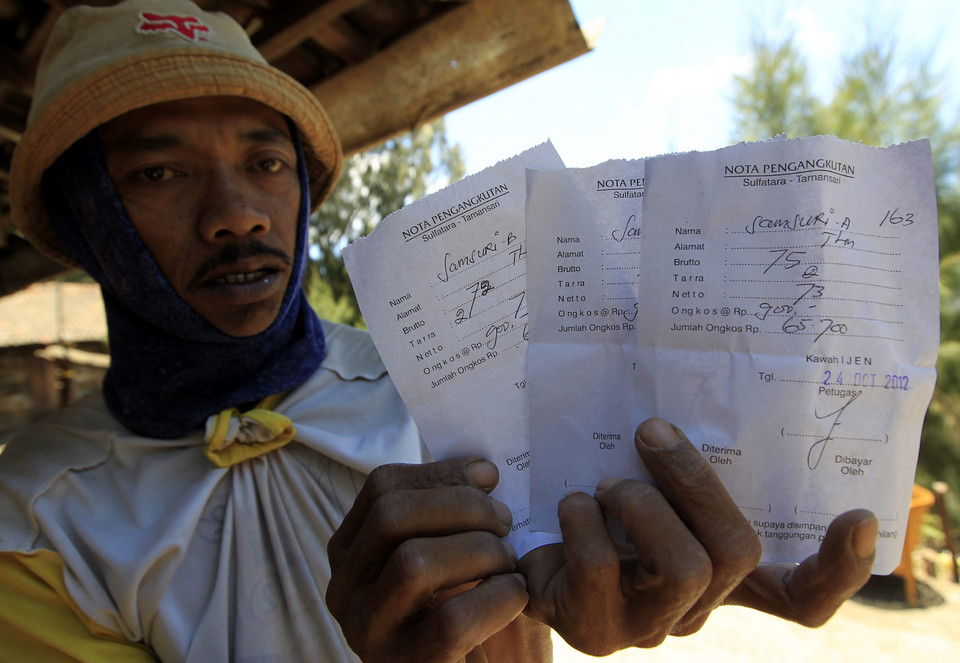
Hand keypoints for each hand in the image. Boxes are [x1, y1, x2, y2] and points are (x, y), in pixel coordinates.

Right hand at [325, 458, 529, 661]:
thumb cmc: (467, 609)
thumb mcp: (448, 554)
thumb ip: (453, 514)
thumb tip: (483, 471)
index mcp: (350, 551)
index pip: (381, 488)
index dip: (439, 473)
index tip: (489, 476)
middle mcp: (346, 589)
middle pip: (391, 516)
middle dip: (461, 507)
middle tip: (504, 521)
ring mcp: (368, 632)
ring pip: (414, 564)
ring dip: (479, 551)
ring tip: (509, 561)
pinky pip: (450, 620)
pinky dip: (495, 598)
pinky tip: (515, 594)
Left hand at [519, 418, 876, 655]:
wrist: (518, 542)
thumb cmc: (589, 505)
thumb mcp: (636, 476)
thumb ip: (670, 460)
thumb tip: (679, 401)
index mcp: (717, 573)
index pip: (799, 598)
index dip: (835, 568)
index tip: (859, 515)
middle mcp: (696, 606)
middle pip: (737, 552)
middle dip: (693, 480)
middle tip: (650, 432)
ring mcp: (648, 625)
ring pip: (684, 566)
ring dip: (639, 502)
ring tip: (605, 485)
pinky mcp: (595, 630)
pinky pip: (601, 565)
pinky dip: (582, 518)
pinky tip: (571, 508)